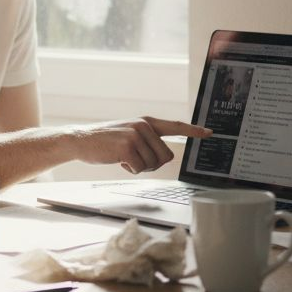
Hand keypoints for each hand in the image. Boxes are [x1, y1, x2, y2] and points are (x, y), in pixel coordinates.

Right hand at [72, 118, 212, 173]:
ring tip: (123, 156)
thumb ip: (149, 140)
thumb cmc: (106, 141)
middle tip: (134, 159)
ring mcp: (136, 135)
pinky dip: (130, 169)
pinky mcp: (127, 147)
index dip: (193, 130)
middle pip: (166, 156)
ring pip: (153, 164)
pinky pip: (140, 168)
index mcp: (147, 122)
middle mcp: (144, 126)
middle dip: (153, 163)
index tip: (210, 133)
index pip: (175, 126)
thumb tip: (166, 156)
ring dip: (139, 167)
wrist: (81, 140)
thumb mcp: (130, 134)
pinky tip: (118, 160)